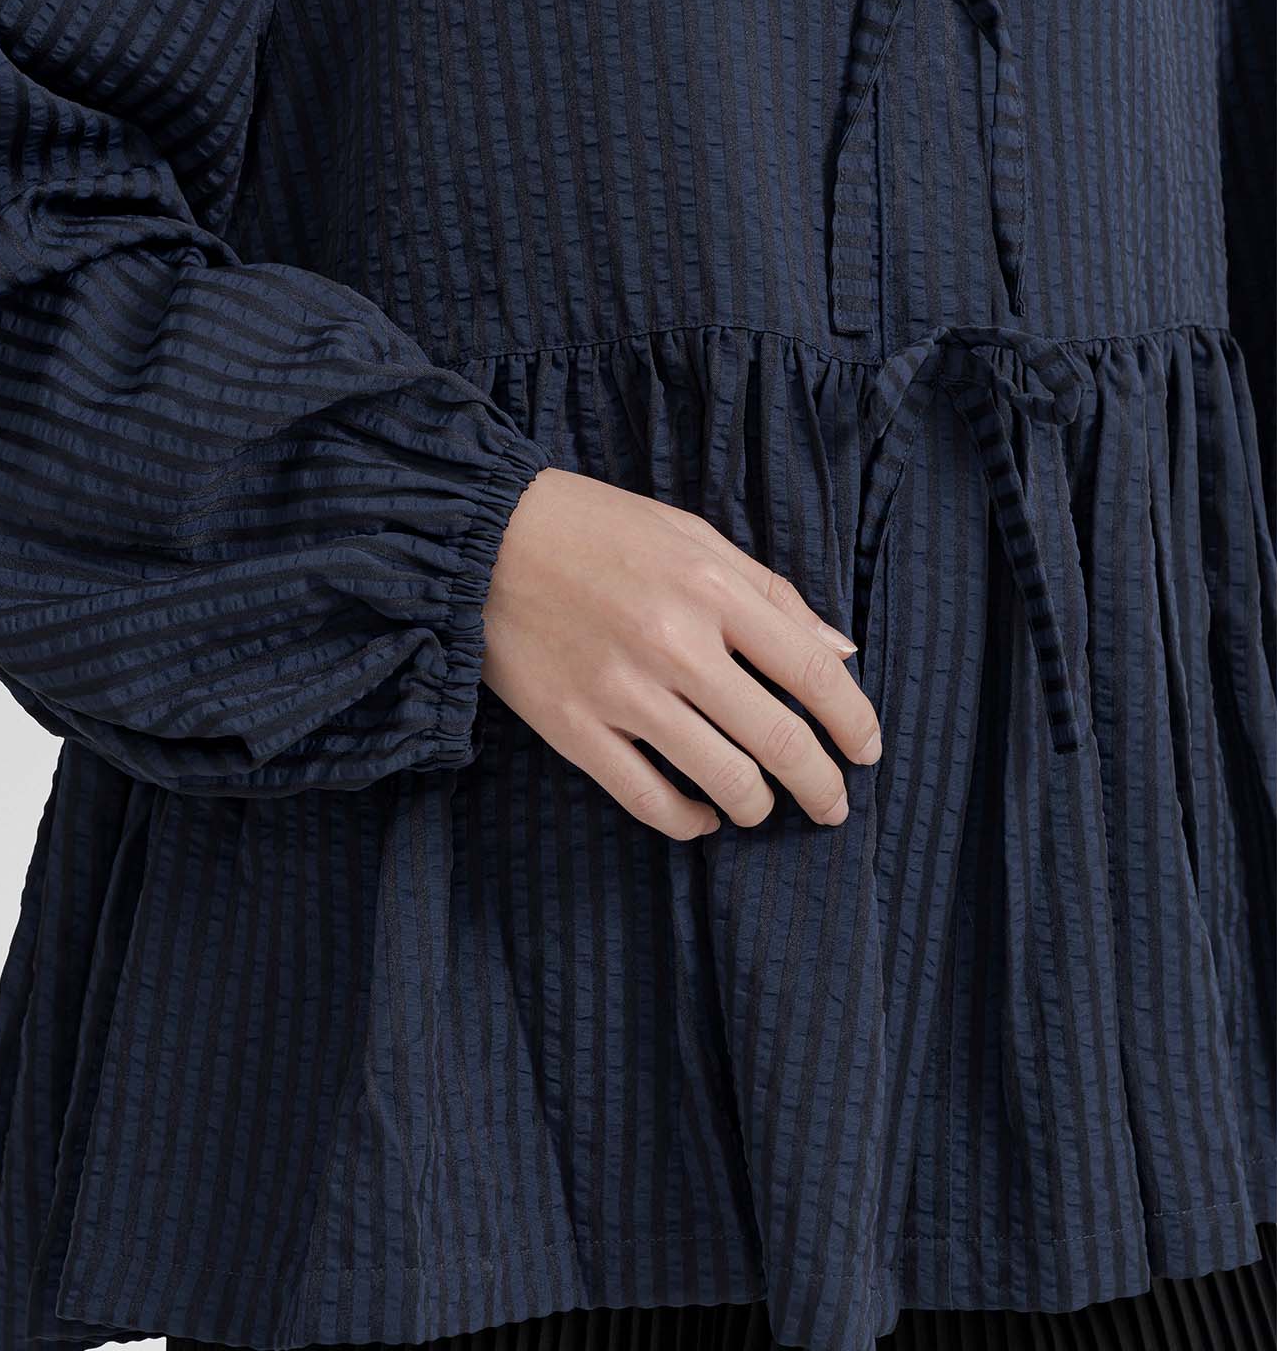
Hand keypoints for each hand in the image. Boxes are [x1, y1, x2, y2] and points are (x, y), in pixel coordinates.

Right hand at [481, 468, 881, 839]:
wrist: (483, 537)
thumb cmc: (597, 529)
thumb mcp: (692, 536)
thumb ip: (770, 593)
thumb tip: (840, 651)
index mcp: (711, 587)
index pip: (811, 671)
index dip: (854, 722)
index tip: (867, 752)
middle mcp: (674, 642)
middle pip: (779, 739)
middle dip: (820, 786)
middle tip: (833, 806)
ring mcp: (622, 691)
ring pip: (723, 780)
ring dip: (756, 806)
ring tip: (757, 805)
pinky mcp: (574, 728)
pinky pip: (650, 800)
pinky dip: (689, 821)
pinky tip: (700, 814)